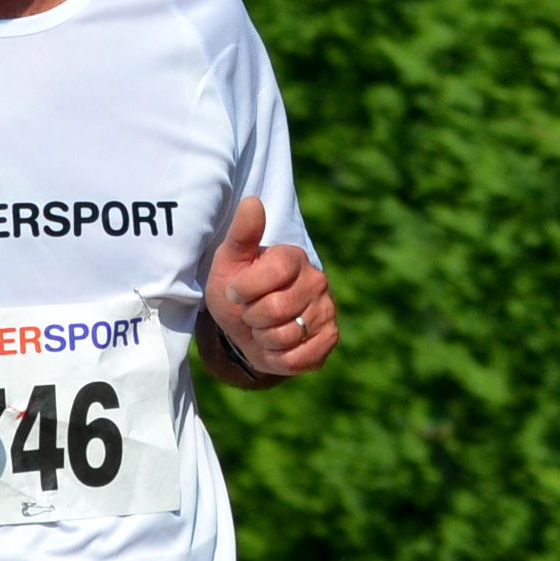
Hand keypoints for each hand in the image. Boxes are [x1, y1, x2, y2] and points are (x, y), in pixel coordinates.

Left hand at [205, 196, 336, 376]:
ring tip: (264, 328)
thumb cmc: (237, 287)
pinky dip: (279, 358)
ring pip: (286, 336)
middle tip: (251, 312)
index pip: (272, 274)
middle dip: (252, 317)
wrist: (245, 325)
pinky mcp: (330, 338)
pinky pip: (300, 358)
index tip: (234, 292)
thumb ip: (241, 233)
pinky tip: (278, 346)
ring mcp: (327, 310)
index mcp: (293, 257)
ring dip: (264, 339)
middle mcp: (316, 280)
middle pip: (276, 310)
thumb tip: (252, 202)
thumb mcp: (229, 261)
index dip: (244, 290)